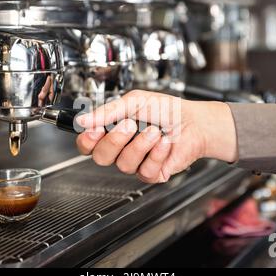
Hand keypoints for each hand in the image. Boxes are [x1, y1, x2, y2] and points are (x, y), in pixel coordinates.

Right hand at [75, 90, 237, 182]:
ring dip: (141, 144)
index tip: (95, 129)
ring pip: (123, 164)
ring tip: (155, 131)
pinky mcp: (152, 174)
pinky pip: (144, 171)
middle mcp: (120, 150)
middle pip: (100, 157)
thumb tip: (83, 120)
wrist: (193, 121)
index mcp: (111, 131)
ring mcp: (135, 163)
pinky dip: (157, 154)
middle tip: (130, 125)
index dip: (87, 140)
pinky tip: (165, 143)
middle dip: (115, 140)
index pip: (87, 145)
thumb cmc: (165, 110)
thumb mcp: (133, 101)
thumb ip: (107, 111)